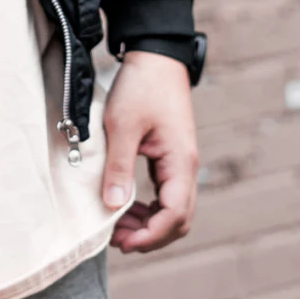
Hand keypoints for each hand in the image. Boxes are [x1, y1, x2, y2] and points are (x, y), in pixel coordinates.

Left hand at [102, 50, 199, 255]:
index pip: (174, 215)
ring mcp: (180, 163)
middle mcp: (186, 167)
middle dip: (150, 236)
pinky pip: (165, 195)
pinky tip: (125, 207)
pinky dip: (148, 208)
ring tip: (116, 227)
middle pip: (179, 220)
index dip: (150, 236)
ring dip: (148, 224)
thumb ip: (119, 167)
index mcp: (180, 162)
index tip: (122, 242)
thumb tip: (113, 207)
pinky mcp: (171, 157)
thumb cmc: (140, 86)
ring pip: (173, 210)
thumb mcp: (122, 126)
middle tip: (116, 240)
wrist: (155, 55)